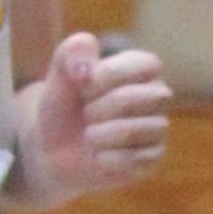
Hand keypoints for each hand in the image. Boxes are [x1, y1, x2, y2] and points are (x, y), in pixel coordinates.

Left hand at [28, 30, 173, 201]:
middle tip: (85, 114)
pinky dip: (106, 159)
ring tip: (89, 136)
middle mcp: (156, 96)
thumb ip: (71, 53)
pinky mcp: (153, 158)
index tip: (82, 87)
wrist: (56, 153)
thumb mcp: (59, 76)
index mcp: (141, 69)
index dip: (109, 76)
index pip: (146, 65)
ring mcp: (157, 128)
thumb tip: (85, 68)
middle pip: (140, 98)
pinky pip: (136, 159)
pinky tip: (98, 156)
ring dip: (101, 135)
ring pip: (136, 130)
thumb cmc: (64, 108)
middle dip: (101, 108)